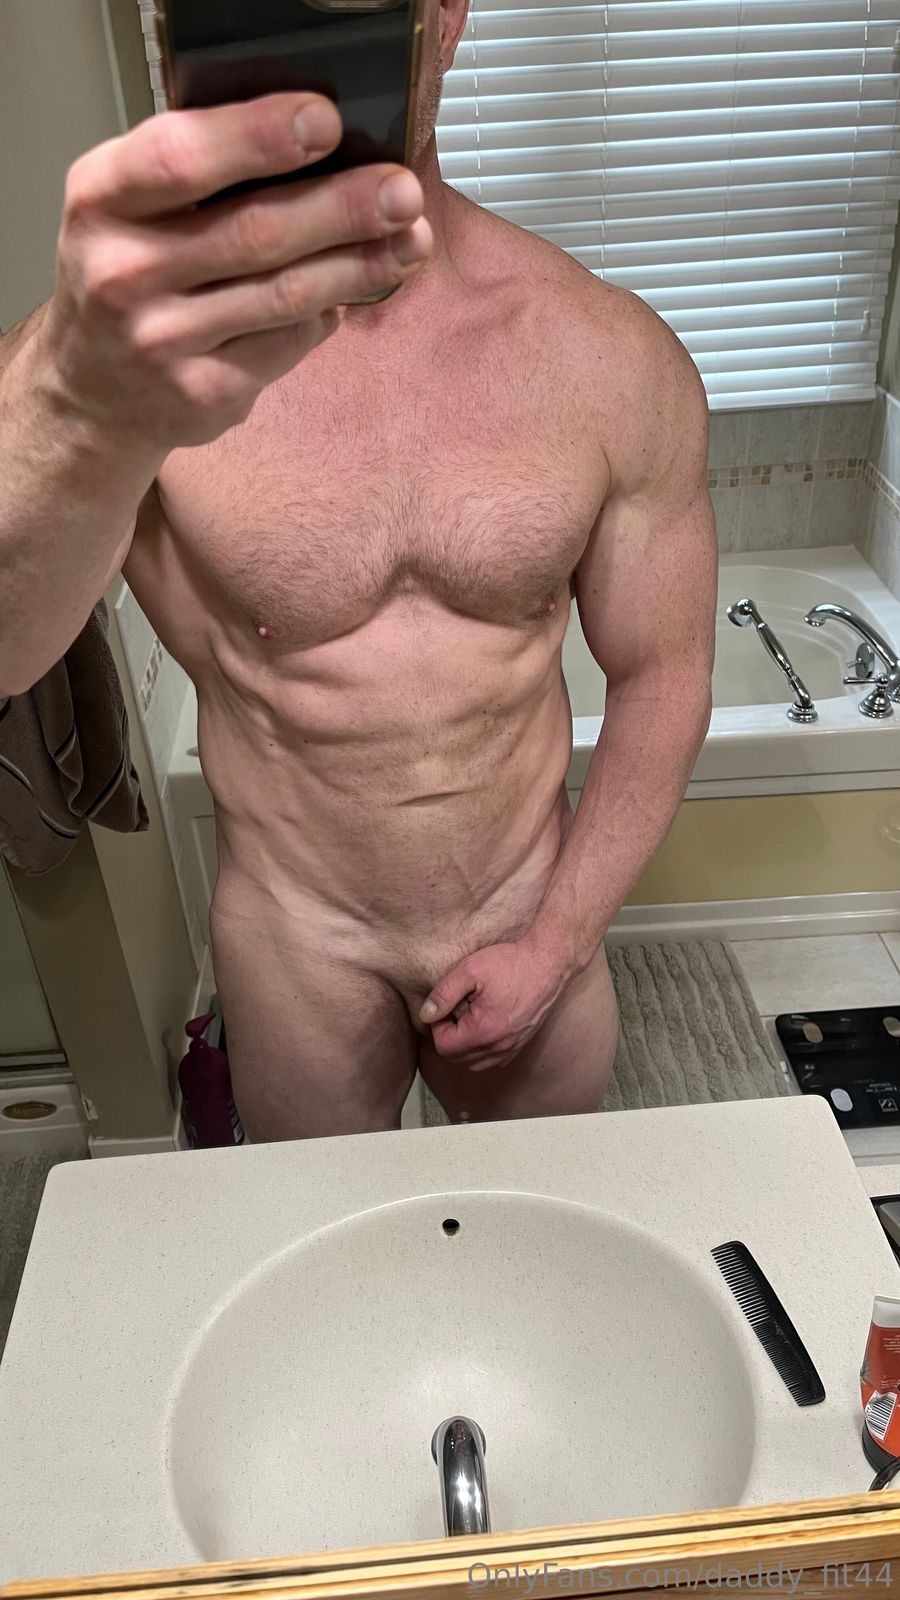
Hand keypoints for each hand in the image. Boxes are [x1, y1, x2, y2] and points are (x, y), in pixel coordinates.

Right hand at [37, 93, 431, 451]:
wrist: (95, 388)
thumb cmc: (130, 271)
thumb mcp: (132, 205)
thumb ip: (198, 171)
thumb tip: (318, 146)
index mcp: (103, 200)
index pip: (183, 159)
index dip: (259, 138)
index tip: (326, 122)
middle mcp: (123, 273)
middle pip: (253, 233)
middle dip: (341, 209)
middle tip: (401, 193)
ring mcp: (163, 342)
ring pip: (282, 295)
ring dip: (357, 266)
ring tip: (410, 242)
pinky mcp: (204, 395)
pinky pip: (287, 345)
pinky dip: (326, 315)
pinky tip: (351, 293)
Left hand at [419, 937, 570, 1070]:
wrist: (547, 962)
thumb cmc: (510, 963)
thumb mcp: (469, 970)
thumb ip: (444, 994)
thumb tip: (426, 1015)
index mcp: (483, 1032)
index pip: (444, 1047)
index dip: (437, 1026)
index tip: (445, 1006)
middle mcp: (499, 1047)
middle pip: (457, 1058)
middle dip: (449, 1037)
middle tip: (455, 1010)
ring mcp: (512, 1048)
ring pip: (475, 1063)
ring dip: (464, 1045)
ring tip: (469, 1016)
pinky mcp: (521, 1044)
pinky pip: (493, 1059)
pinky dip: (482, 1049)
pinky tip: (484, 1024)